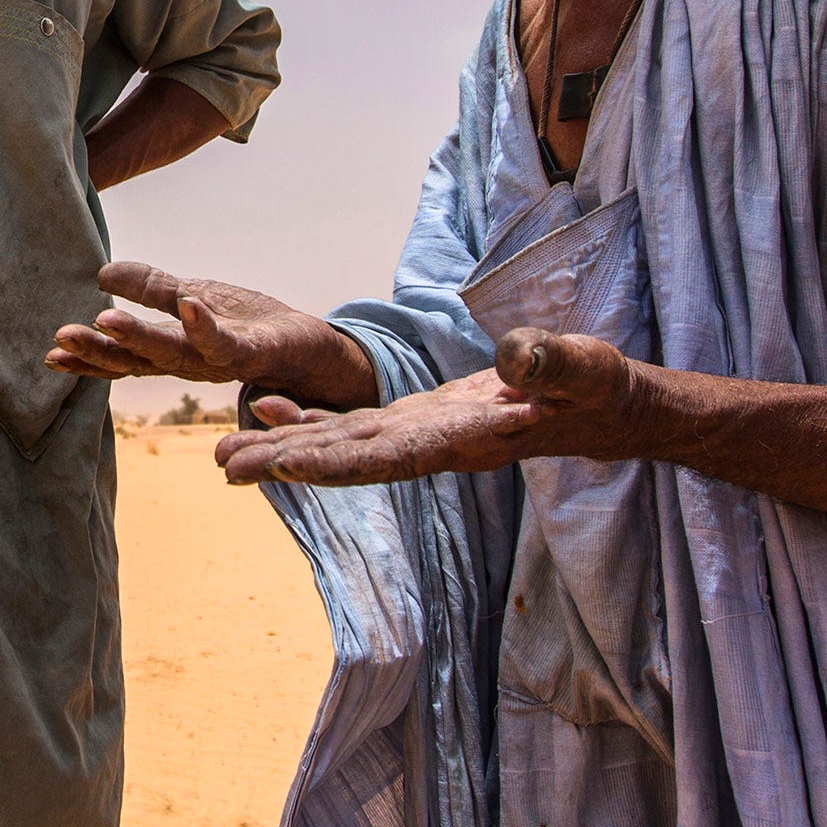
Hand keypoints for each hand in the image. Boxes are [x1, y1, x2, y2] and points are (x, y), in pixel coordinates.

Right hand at [44, 262, 373, 406]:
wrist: (310, 346)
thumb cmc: (250, 324)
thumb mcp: (193, 297)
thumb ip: (151, 290)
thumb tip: (100, 274)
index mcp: (172, 352)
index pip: (122, 358)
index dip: (87, 358)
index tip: (51, 352)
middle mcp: (190, 363)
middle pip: (138, 362)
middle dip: (99, 352)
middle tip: (62, 337)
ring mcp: (219, 359)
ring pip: (174, 355)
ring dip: (140, 339)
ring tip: (107, 319)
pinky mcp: (251, 350)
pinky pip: (225, 340)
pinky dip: (205, 324)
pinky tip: (187, 304)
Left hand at [215, 326, 639, 486]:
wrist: (603, 409)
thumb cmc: (601, 390)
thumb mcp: (585, 369)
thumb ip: (551, 364)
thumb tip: (512, 357)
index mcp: (466, 441)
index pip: (391, 457)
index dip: (336, 463)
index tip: (284, 468)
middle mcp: (433, 447)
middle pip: (347, 460)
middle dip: (287, 464)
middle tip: (222, 468)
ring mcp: (423, 437)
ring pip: (342, 446)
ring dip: (284, 450)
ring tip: (223, 456)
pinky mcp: (421, 423)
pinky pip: (354, 426)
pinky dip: (310, 421)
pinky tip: (268, 408)